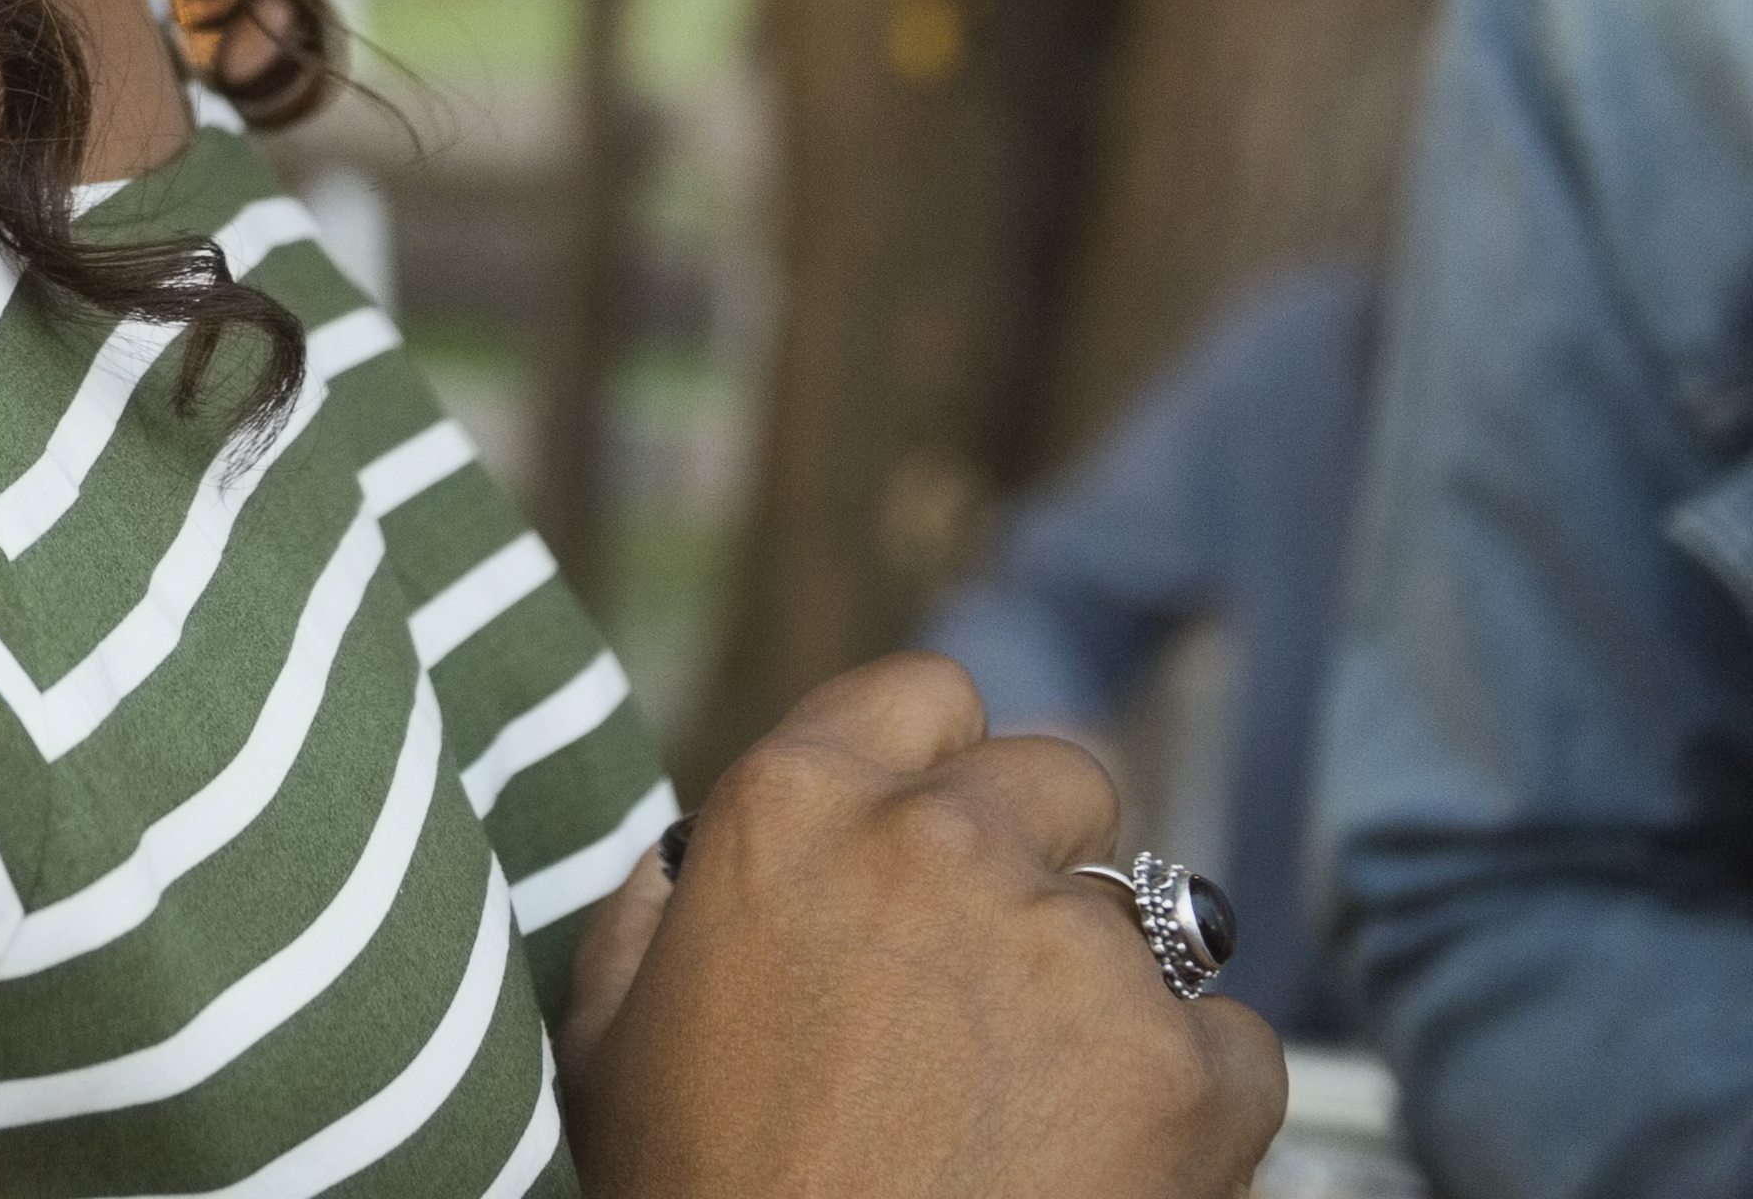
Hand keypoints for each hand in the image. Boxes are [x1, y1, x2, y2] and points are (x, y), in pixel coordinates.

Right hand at [560, 655, 1283, 1198]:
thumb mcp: (615, 1033)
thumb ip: (664, 905)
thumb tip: (706, 853)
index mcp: (791, 811)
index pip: (926, 696)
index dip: (938, 771)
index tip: (939, 843)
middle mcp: (941, 846)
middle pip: (1061, 780)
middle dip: (1042, 866)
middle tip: (997, 990)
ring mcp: (1075, 952)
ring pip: (1150, 923)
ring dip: (1107, 996)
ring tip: (1043, 1113)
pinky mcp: (1187, 1066)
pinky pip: (1232, 1041)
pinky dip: (1194, 1100)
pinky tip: (1109, 1165)